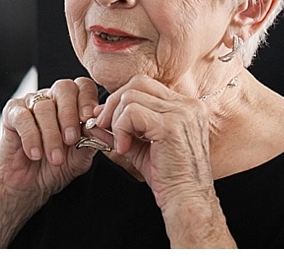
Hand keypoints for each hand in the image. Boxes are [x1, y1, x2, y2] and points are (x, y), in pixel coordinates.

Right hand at [0, 77, 100, 207]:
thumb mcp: (80, 157)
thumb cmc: (56, 168)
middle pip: (64, 88)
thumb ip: (92, 140)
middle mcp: (52, 98)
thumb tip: (102, 128)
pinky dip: (31, 137)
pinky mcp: (12, 114)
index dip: (88, 100)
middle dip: (70, 114)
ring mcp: (31, 104)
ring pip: (44, 107)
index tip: (88, 119)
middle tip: (71, 139)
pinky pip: (22, 118)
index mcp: (73, 103)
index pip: (83, 86)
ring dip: (51, 135)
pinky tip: (36, 154)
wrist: (30, 186)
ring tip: (55, 158)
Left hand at [94, 74, 214, 209]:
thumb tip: (95, 117)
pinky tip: (124, 148)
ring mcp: (181, 113)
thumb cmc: (168, 177)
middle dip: (113, 103)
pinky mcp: (170, 126)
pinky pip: (131, 113)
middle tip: (103, 126)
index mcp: (185, 107)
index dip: (121, 98)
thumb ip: (122, 128)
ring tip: (119, 142)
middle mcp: (188, 105)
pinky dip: (120, 129)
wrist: (186, 200)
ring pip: (131, 97)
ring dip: (116, 120)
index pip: (145, 85)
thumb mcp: (141, 146)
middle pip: (137, 83)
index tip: (106, 119)